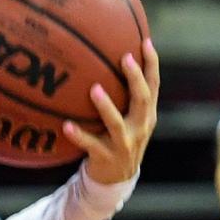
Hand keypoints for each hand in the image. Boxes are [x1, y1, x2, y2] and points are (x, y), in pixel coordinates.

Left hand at [64, 38, 158, 183]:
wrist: (116, 178)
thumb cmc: (117, 139)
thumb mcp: (127, 118)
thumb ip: (123, 96)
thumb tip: (103, 60)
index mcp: (146, 115)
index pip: (154, 86)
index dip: (152, 64)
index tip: (145, 42)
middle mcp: (140, 127)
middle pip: (142, 99)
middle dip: (135, 78)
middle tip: (124, 58)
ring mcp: (125, 143)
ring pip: (117, 123)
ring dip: (106, 106)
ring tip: (94, 89)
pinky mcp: (106, 156)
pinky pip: (91, 144)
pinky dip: (79, 135)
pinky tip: (66, 125)